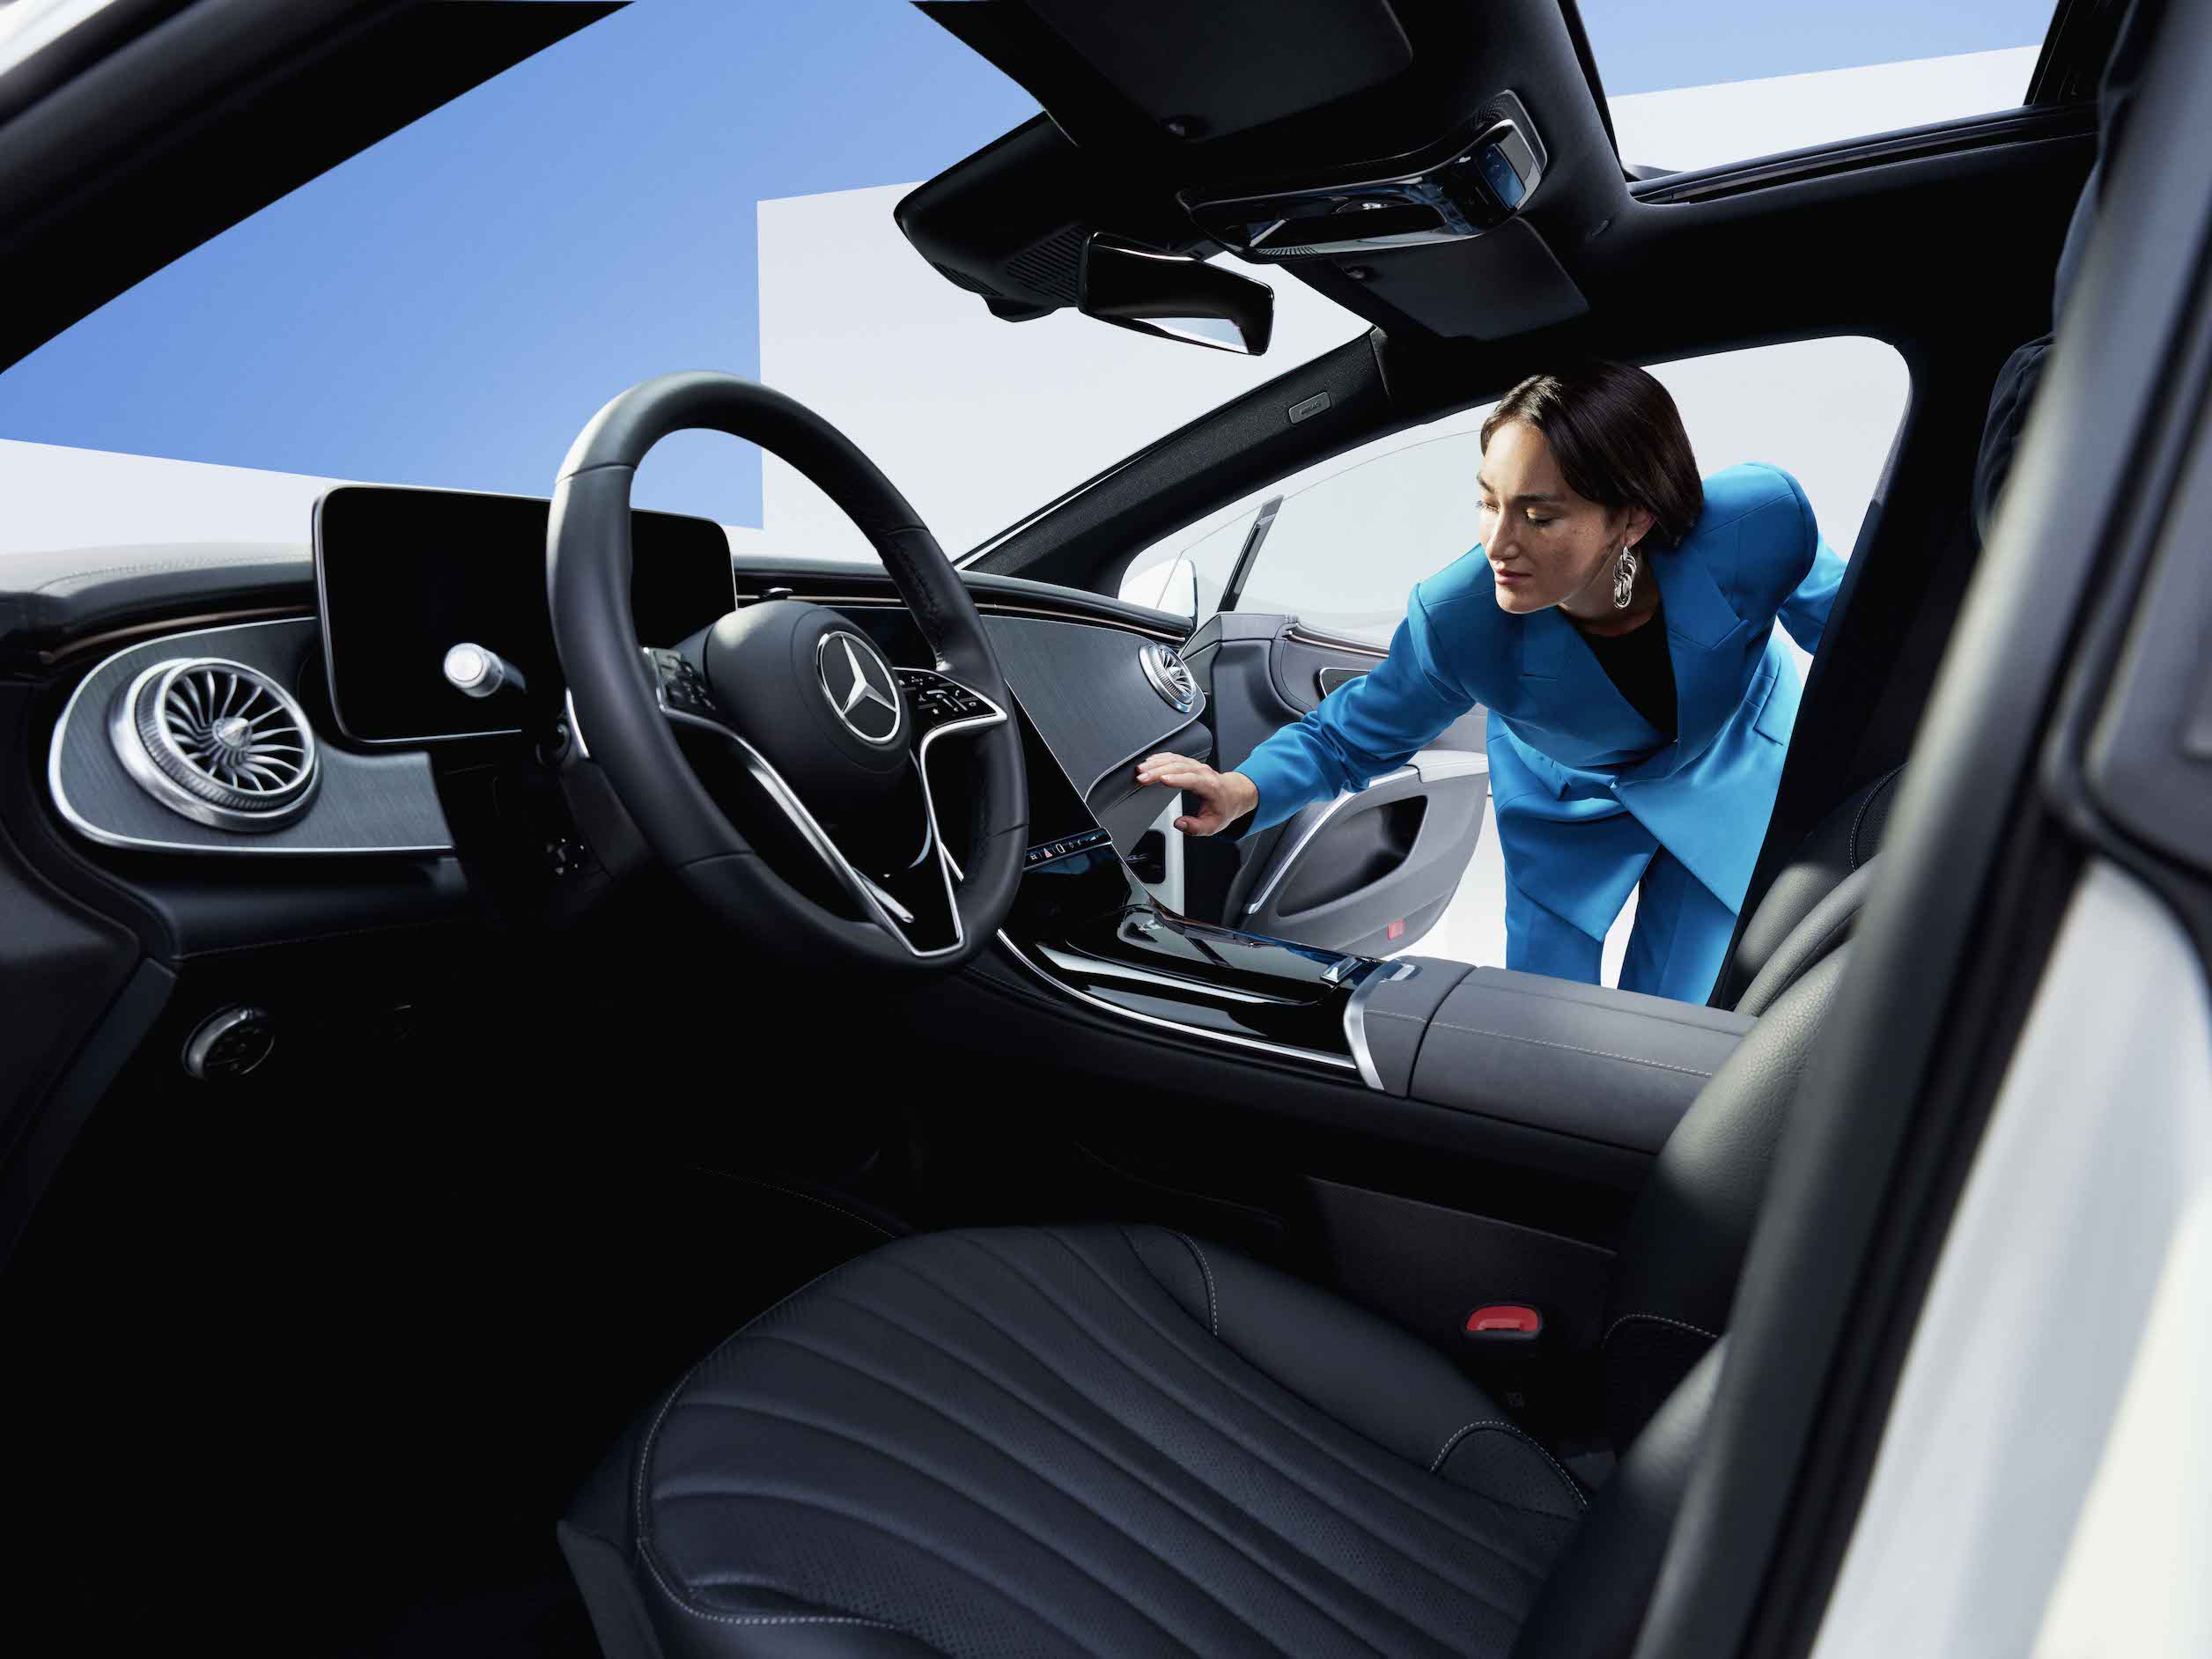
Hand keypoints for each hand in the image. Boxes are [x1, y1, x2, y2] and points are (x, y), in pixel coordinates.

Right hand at [1133, 753, 1258, 835]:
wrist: (1233, 794)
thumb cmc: (1223, 809)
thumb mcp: (1213, 826)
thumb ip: (1195, 827)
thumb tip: (1178, 824)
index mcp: (1210, 786)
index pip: (1192, 779)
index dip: (1177, 779)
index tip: (1161, 780)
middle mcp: (1203, 772)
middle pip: (1179, 767)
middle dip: (1158, 771)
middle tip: (1141, 777)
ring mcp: (1196, 765)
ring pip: (1174, 759)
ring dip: (1156, 763)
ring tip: (1140, 770)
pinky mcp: (1189, 763)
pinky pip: (1174, 756)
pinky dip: (1160, 758)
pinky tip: (1149, 761)